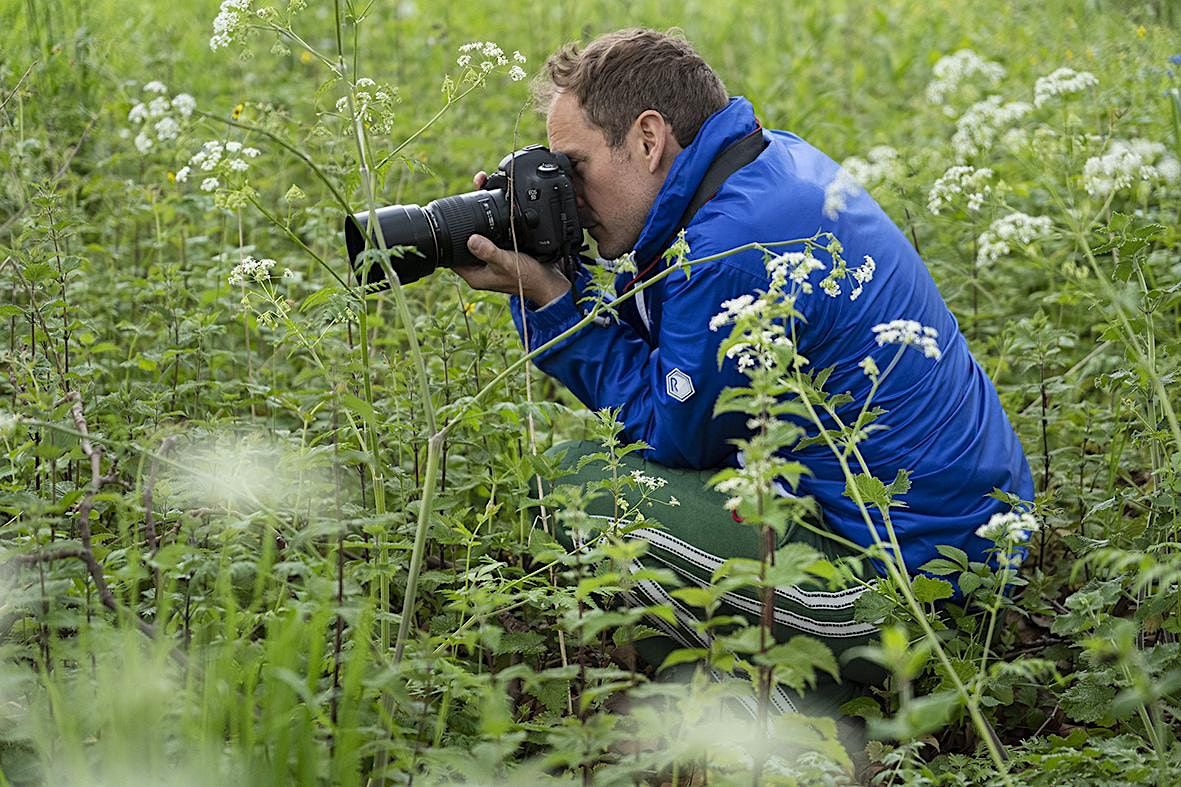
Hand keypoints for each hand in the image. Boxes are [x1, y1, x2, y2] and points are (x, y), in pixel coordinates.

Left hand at [452, 170, 572, 305]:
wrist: (549, 282)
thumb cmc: (528, 279)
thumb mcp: (506, 263)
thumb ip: (489, 252)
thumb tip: (471, 239)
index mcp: (474, 274)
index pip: (451, 255)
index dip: (447, 237)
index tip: (449, 218)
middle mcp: (480, 266)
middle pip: (464, 241)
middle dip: (463, 223)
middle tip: (463, 201)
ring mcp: (490, 259)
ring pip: (478, 236)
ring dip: (477, 220)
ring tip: (477, 198)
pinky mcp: (502, 252)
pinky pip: (492, 235)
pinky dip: (492, 223)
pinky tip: (493, 209)